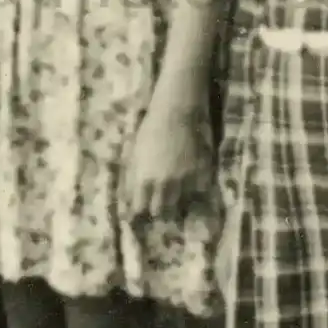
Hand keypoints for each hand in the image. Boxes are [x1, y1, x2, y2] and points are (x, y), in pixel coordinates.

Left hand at [127, 96, 210, 219]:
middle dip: (157, 210)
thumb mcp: (133, 155)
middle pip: (159, 212)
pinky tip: (191, 185)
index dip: (138, 213)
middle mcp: (162, 185)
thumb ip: (131, 179)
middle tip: (159, 205)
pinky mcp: (200, 175)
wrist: (176, 113)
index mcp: (143, 180)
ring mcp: (183, 181)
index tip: (140, 213)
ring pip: (179, 206)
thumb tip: (127, 200)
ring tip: (175, 197)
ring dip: (175, 203)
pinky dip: (194, 192)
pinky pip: (198, 193)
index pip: (138, 210)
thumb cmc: (150, 131)